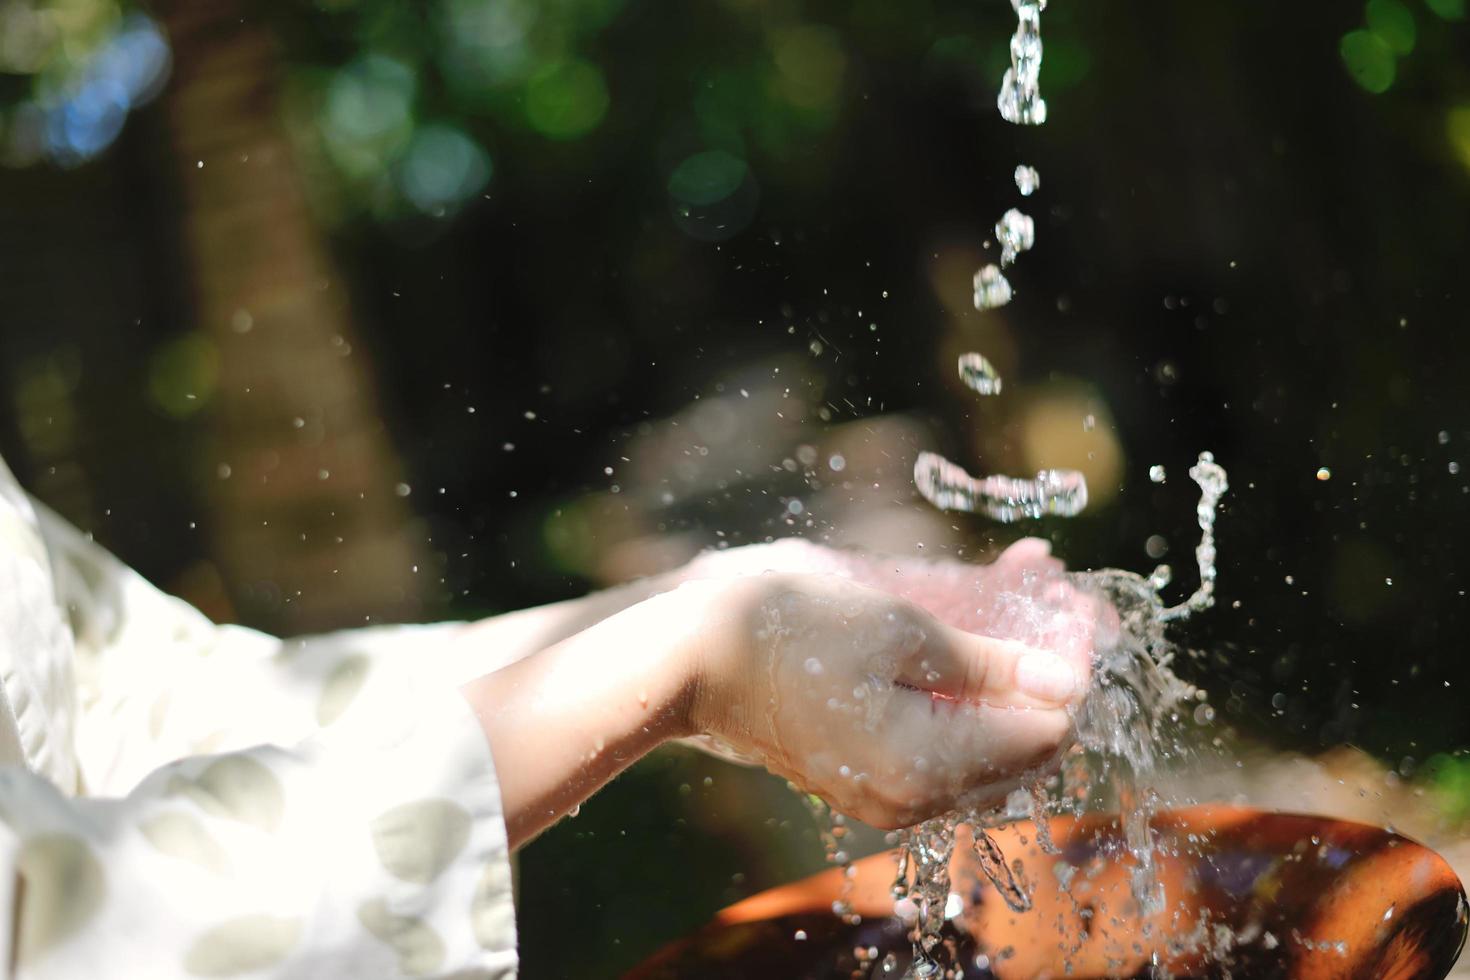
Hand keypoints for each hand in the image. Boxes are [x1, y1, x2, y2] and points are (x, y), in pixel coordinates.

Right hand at [462, 538, 1107, 845]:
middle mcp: (917, 797)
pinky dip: (965, 681)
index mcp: (932, 769)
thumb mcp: (899, 631)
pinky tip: (969, 622)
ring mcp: (889, 789)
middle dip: (1047, 658)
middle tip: (1052, 585)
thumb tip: (1069, 684)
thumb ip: (990, 664)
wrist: (687, 655)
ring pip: (985, 733)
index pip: (1049, 729)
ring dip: (1009, 662)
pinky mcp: (865, 768)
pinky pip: (942, 733)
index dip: (1073, 662)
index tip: (1076, 598)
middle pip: (1023, 738)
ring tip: (1018, 584)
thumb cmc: (786, 629)